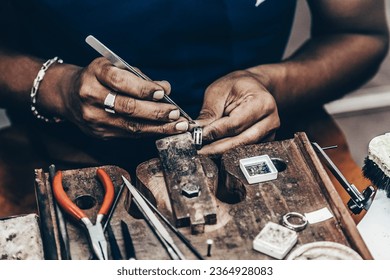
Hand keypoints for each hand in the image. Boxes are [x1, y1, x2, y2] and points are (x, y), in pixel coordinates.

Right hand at [61, 57, 188, 138]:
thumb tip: (165, 88)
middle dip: (156, 112)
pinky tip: (163, 129)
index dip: (143, 88)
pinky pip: (128, 134)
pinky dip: (148, 132)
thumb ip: (139, 77)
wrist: (68, 94)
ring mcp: (93, 118)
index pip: (120, 82)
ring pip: (130, 126)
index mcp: (94, 74)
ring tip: (177, 126)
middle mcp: (90, 97)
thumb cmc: (97, 77)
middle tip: (176, 113)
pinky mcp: (99, 133)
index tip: (163, 92)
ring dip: (158, 127)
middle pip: (128, 107)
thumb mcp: (113, 67)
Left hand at [194, 70, 279, 154]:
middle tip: (199, 150)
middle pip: (241, 141)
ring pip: (242, 149)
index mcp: (262, 103)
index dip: (216, 132)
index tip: (199, 136)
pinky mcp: (264, 143)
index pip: (236, 124)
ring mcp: (269, 134)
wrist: (253, 87)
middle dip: (217, 148)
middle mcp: (270, 121)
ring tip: (204, 151)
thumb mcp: (218, 92)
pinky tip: (214, 149)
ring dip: (221, 152)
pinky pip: (244, 151)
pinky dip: (228, 152)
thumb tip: (196, 130)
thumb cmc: (236, 86)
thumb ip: (209, 112)